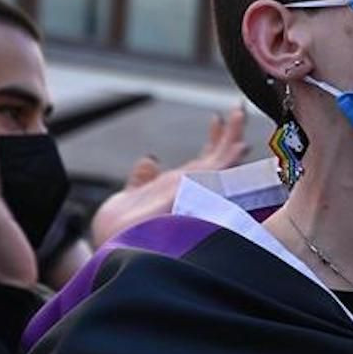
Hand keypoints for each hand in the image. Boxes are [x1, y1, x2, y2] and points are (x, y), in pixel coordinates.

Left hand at [90, 106, 247, 245]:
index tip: (217, 118)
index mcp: (178, 188)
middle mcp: (190, 189)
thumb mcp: (127, 198)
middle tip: (239, 108)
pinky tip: (239, 143)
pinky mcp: (192, 191)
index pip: (204, 161)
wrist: (113, 245)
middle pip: (219, 158)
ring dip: (233, 137)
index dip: (213, 140)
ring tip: (239, 112)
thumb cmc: (118, 233)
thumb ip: (142, 180)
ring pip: (222, 161)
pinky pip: (216, 173)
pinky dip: (230, 157)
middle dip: (231, 133)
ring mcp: (193, 190)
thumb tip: (149, 159)